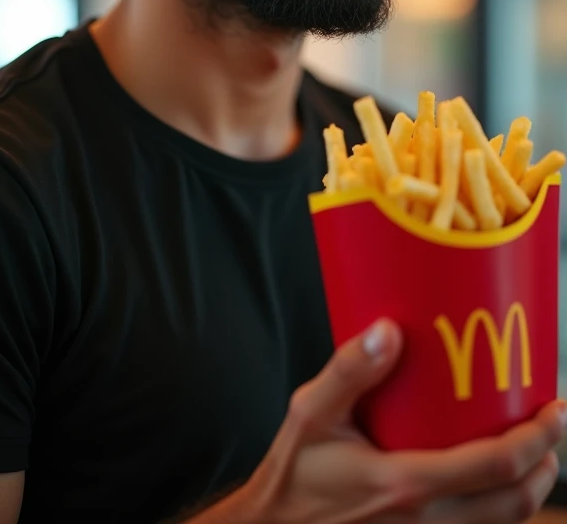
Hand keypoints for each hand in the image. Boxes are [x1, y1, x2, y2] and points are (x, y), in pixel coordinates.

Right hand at [239, 319, 565, 523]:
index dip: (537, 439)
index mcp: (404, 484)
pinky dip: (502, 513)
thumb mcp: (311, 412)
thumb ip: (349, 370)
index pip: (495, 466)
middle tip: (553, 425)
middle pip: (515, 503)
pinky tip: (495, 483)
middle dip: (546, 462)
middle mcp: (424, 523)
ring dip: (530, 490)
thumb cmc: (294, 474)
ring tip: (537, 452)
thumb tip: (389, 329)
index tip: (557, 409)